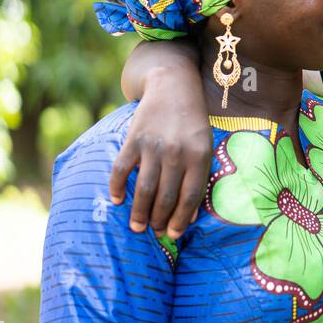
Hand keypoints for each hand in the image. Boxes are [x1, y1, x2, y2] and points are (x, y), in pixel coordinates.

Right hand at [110, 67, 211, 237]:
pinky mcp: (133, 139)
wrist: (173, 87)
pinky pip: (122, 169)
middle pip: (166, 197)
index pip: (190, 197)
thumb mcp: (205, 147)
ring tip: (136, 226)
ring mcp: (153, 146)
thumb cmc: (192, 124)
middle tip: (154, 232)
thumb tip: (190, 214)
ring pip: (145, 189)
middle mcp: (177, 153)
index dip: (182, 219)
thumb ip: (199, 177)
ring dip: (139, 212)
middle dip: (159, 220)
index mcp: (199, 156)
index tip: (175, 235)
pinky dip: (117, 187)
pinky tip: (117, 200)